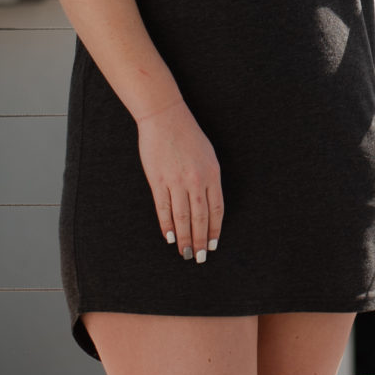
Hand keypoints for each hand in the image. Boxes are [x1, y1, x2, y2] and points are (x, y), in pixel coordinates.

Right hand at [137, 100, 222, 261]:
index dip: (214, 230)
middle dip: (200, 240)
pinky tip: (169, 237)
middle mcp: (196, 180)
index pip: (216, 209)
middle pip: (200, 218)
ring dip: (184, 238)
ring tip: (185, 253)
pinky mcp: (158, 181)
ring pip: (182, 218)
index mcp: (212, 174)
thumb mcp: (208, 155)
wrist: (164, 117)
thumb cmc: (188, 135)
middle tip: (200, 257)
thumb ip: (209, 179)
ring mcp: (176, 181)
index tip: (213, 244)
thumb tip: (207, 205)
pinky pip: (164, 208)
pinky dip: (167, 225)